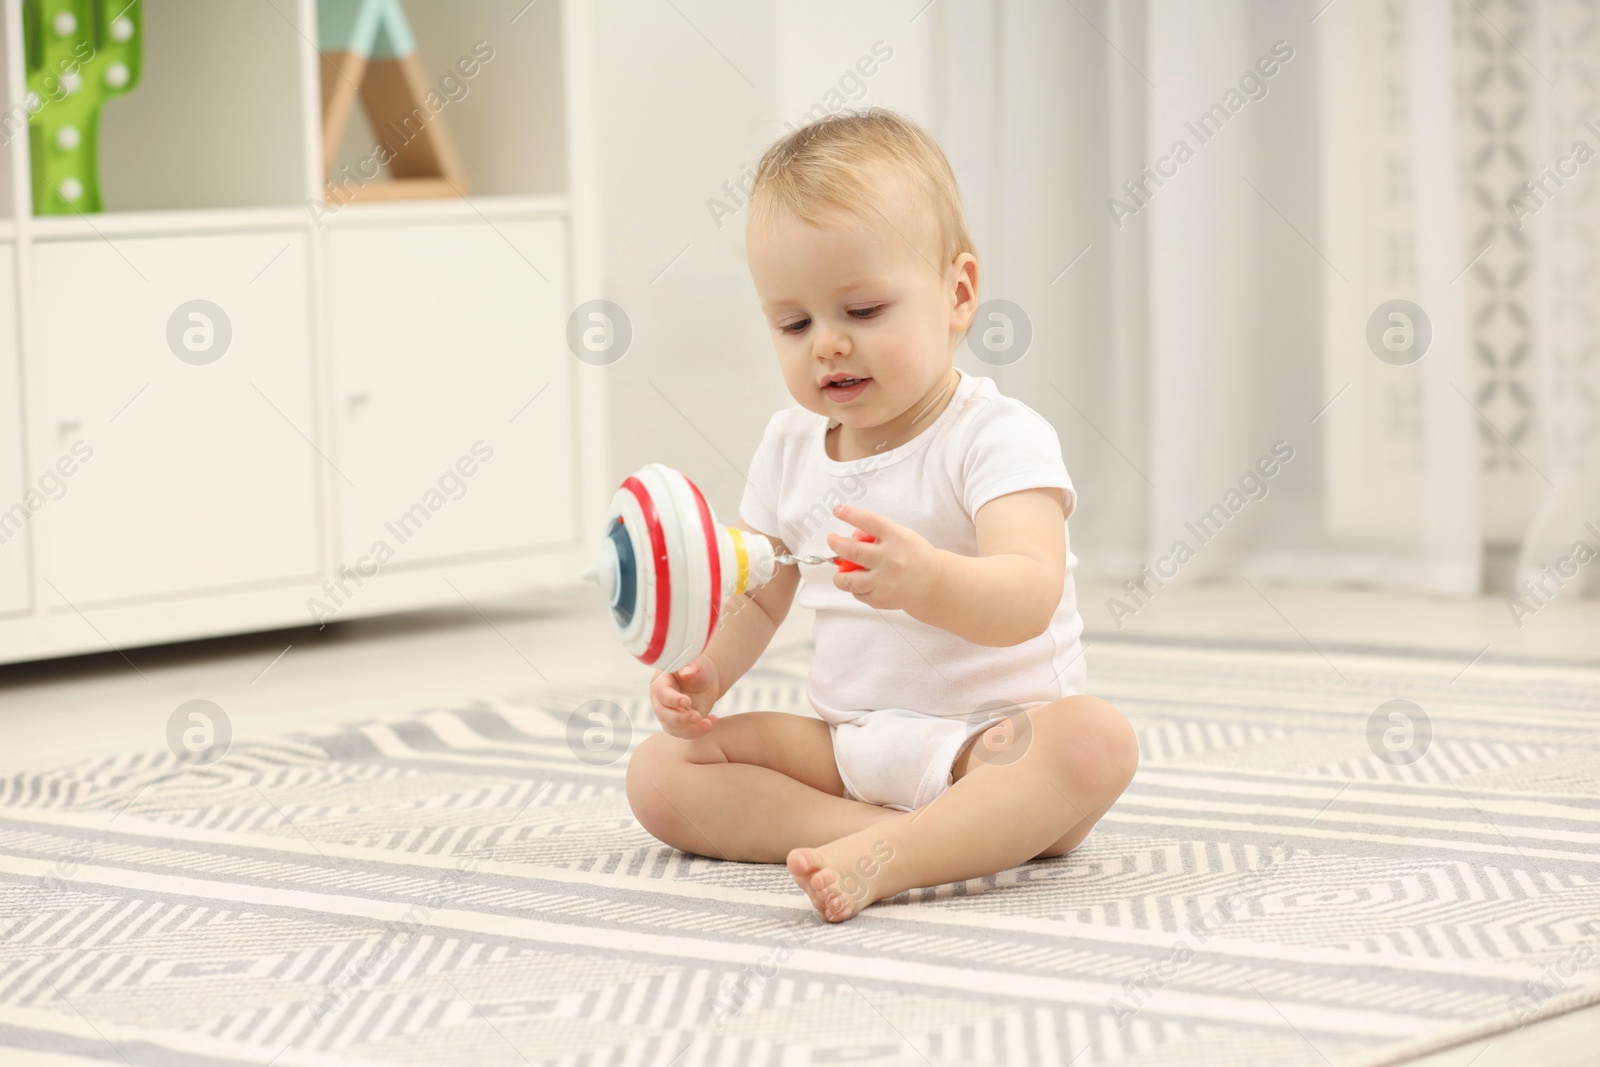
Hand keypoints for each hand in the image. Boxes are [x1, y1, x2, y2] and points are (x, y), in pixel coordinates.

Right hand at [649, 655, 721, 738]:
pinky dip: (698, 731)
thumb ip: (692, 666)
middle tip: (698, 716)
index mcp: (660, 682)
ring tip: (709, 723)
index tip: (687, 701)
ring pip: (672, 728)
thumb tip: (686, 673)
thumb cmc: (698, 669)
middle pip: (663, 714)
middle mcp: (660, 700)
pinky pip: (684, 733)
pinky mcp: (677, 725)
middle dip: (680, 718)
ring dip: (691, 729)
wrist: (705, 681)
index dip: (673, 700)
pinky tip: (711, 722)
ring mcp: (667, 714)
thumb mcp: (697, 663)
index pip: (662, 694)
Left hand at [827, 503, 942, 613]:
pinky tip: (864, 584)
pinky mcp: (882, 598)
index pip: (869, 522)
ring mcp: (885, 580)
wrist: (933, 583)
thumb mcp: (901, 536)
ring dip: (839, 576)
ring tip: (841, 573)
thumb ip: (878, 533)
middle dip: (836, 544)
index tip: (838, 510)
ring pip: (848, 579)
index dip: (850, 514)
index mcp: (896, 538)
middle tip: (832, 539)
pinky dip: (856, 589)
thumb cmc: (914, 556)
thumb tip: (850, 536)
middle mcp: (890, 558)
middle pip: (852, 550)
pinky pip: (858, 593)